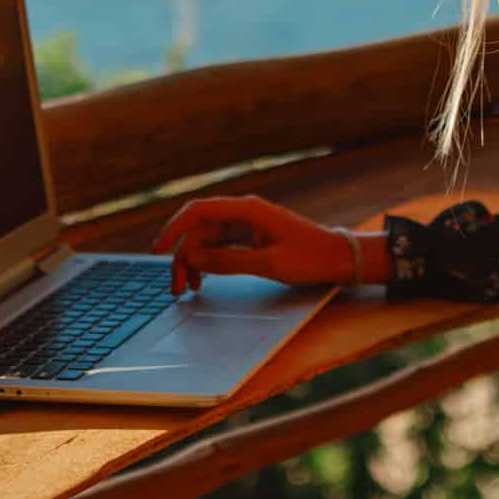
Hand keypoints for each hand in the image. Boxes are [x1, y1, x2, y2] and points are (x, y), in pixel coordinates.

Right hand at [151, 195, 363, 294]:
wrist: (339, 258)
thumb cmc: (311, 257)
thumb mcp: (269, 263)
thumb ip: (229, 261)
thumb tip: (193, 259)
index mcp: (248, 209)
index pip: (199, 211)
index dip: (175, 228)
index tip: (159, 250)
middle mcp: (244, 212)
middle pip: (200, 229)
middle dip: (183, 255)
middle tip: (175, 287)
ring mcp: (247, 225)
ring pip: (207, 239)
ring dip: (194, 261)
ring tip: (186, 288)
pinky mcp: (251, 237)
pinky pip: (221, 246)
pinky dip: (209, 262)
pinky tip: (202, 278)